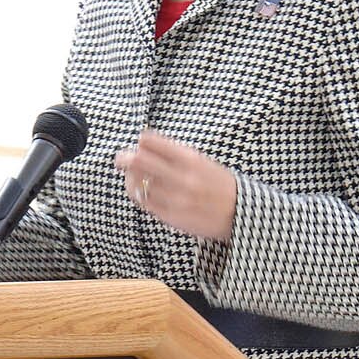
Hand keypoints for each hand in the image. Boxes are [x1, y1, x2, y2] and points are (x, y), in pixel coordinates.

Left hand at [115, 130, 236, 242]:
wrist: (238, 213)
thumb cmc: (217, 184)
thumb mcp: (200, 161)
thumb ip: (174, 154)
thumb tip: (143, 146)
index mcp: (189, 159)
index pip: (151, 142)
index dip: (142, 141)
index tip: (140, 143)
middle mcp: (180, 177)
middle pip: (139, 162)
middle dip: (125, 158)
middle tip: (120, 159)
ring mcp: (174, 198)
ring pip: (137, 185)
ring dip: (130, 179)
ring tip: (132, 177)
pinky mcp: (170, 216)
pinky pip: (144, 203)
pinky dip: (139, 195)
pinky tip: (142, 192)